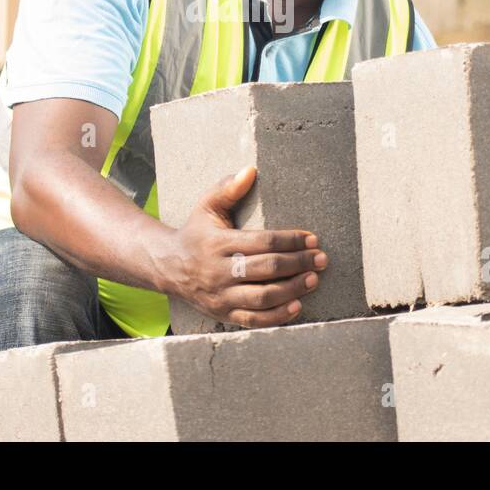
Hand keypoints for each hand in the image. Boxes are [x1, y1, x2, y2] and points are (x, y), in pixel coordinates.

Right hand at [163, 166, 327, 328]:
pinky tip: (297, 305)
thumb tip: (250, 170)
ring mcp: (221, 296)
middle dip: (298, 263)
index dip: (290, 240)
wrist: (167, 266)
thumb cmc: (195, 232)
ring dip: (293, 289)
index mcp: (217, 243)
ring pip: (263, 297)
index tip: (312, 238)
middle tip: (321, 259)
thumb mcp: (206, 206)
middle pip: (266, 269)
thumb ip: (227, 188)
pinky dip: (277, 316)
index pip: (262, 241)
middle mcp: (219, 271)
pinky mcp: (223, 313)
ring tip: (313, 279)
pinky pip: (254, 320)